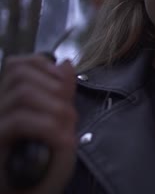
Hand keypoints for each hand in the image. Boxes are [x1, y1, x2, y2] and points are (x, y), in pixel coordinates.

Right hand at [0, 55, 76, 193]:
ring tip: (64, 130)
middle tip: (67, 115)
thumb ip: (62, 93)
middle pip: (19, 72)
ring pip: (22, 93)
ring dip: (55, 107)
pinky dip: (49, 127)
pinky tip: (61, 140)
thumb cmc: (44, 168)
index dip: (46, 67)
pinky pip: (20, 121)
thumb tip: (65, 63)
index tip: (64, 88)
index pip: (19, 64)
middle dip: (55, 88)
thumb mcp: (60, 125)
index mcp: (9, 101)